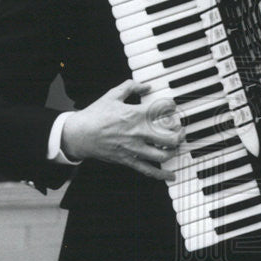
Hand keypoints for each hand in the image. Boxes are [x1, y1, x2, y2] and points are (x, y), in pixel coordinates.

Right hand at [61, 80, 183, 180]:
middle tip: (181, 130)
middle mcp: (138, 133)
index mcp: (135, 114)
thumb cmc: (95, 115)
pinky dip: (162, 174)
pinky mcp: (128, 160)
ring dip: (174, 151)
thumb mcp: (112, 95)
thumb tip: (146, 86)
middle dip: (180, 134)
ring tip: (176, 146)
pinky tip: (171, 174)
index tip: (172, 107)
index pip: (163, 111)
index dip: (172, 107)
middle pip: (170, 137)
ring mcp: (134, 148)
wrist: (79, 134)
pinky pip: (148, 170)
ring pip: (163, 155)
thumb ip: (131, 87)